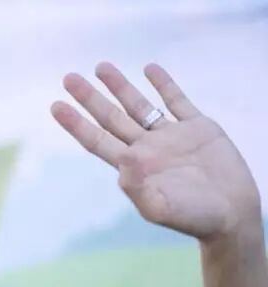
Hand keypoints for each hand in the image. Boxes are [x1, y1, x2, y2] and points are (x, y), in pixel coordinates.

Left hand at [52, 62, 261, 242]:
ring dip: (120, 86)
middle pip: (111, 118)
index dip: (76, 123)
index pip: (96, 140)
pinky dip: (164, 84)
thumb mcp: (160, 209)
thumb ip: (138, 189)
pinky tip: (149, 69)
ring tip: (101, 66)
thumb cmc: (193, 217)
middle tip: (68, 78)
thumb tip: (124, 162)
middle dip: (90, 98)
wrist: (232, 214)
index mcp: (133, 167)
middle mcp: (146, 149)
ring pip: (139, 105)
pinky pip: (177, 100)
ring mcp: (170, 136)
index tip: (55, 105)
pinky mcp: (197, 128)